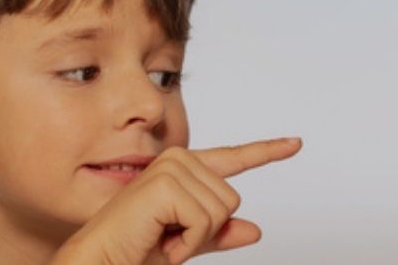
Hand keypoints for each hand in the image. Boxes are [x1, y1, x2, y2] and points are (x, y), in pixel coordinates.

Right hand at [56, 137, 302, 264]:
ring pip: (222, 210)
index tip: (295, 143)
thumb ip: (218, 234)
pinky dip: (186, 241)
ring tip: (162, 236)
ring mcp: (171, 168)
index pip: (232, 159)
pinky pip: (205, 220)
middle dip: (206, 230)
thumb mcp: (187, 242)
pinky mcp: (165, 183)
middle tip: (169, 236)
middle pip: (232, 199)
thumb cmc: (135, 250)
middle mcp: (177, 160)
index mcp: (182, 171)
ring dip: (195, 237)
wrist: (102, 260)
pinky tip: (160, 237)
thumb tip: (255, 230)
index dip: (266, 151)